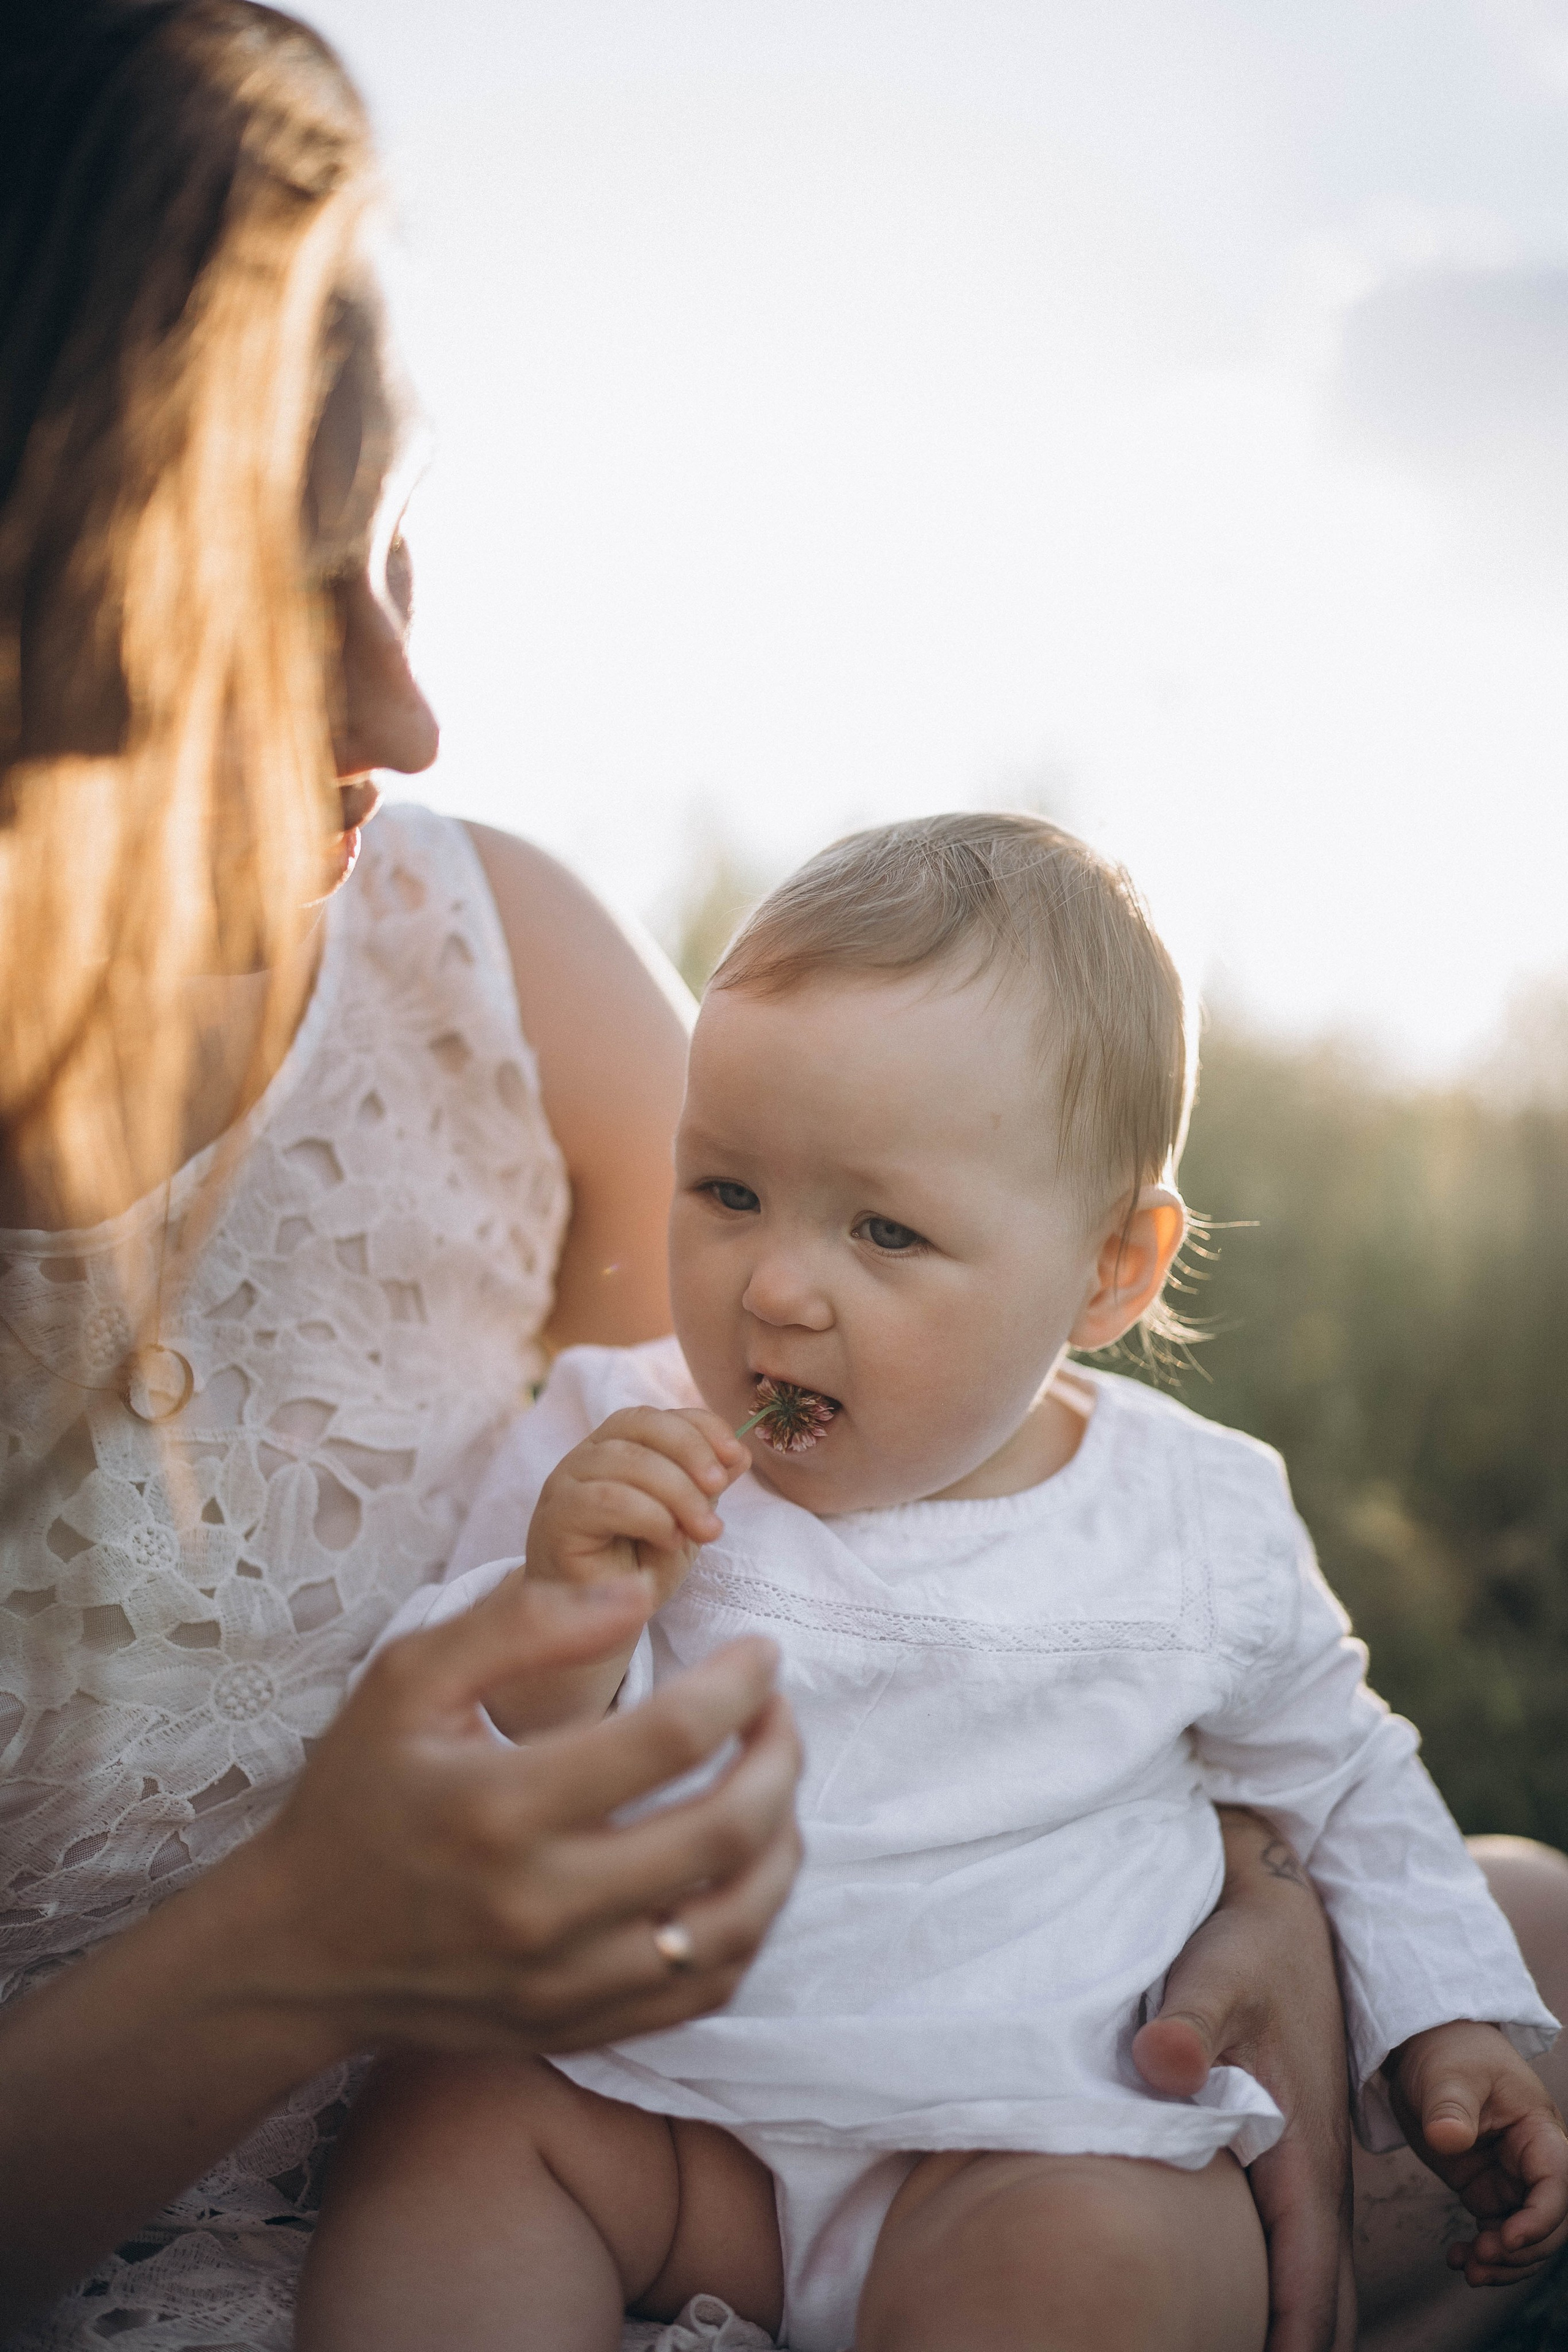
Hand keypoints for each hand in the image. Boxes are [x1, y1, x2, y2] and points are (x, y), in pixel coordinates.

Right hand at [263, 1573, 802, 2055]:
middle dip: (780, 1755)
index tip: (762, 1653)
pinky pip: (705, 1988)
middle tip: (780, 1712)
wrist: (298, 1951)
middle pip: (724, 1832)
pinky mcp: (578, 2026)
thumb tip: (636, 1595)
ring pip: (734, 1923)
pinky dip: (749, 1924)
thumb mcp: (408, 1681)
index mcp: (502, 1806)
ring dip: (783, 1843)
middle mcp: (541, 1905)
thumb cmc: (359, 1796)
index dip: (740, 1684)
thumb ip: (521, 1622)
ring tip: (775, 1784)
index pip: (672, 1737)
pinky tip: (743, 1868)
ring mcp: (565, 1981)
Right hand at [528, 1405, 748, 1608]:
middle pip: (640, 1427)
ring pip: (627, 1461)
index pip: (656, 1417)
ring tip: (705, 1531)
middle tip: (719, 1490)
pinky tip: (669, 1539)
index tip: (735, 1457)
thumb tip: (739, 1453)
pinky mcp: (557, 1519)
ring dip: (678, 1491)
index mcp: (616, 1448)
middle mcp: (585, 1457)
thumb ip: (705, 1487)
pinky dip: (649, 1515)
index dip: (700, 1427)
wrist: (599, 1624)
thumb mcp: (685, 1521)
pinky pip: (606, 1500)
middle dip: (691, 1454)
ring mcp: (565, 1485)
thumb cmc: (638, 1567)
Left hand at [1132, 1807, 1354, 2351]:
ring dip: (1286, 2320)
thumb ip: (1188, 2020)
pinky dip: (1279, 2288)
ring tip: (1212, 2339)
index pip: (1310, 2283)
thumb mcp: (1216, 1975)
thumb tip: (1161, 2066)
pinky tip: (1222, 2300)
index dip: (1289, 2341)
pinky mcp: (1288, 2152)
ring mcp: (1305, 2167)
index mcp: (1304, 2154)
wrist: (1278, 1913)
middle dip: (1291, 2343)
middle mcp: (1315, 2174)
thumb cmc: (1244, 1950)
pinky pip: (1295, 2245)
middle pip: (1322, 2299)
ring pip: (1310, 2275)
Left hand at [1386, 2019, 1567, 2286]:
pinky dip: (1485, 2254)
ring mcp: (1512, 2180)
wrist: (1426, 2048)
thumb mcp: (1446, 2075)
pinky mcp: (1488, 2191)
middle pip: (1552, 2222)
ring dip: (1506, 2263)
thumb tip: (1447, 2138)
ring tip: (1468, 2270)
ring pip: (1528, 2237)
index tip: (1504, 2239)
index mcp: (1539, 2131)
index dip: (1540, 2220)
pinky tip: (1457, 2259)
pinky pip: (1499, 2234)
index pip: (1558, 2184)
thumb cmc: (1448, 2053)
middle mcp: (1534, 2161)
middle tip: (1480, 2259)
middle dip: (1522, 2250)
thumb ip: (1450, 2108)